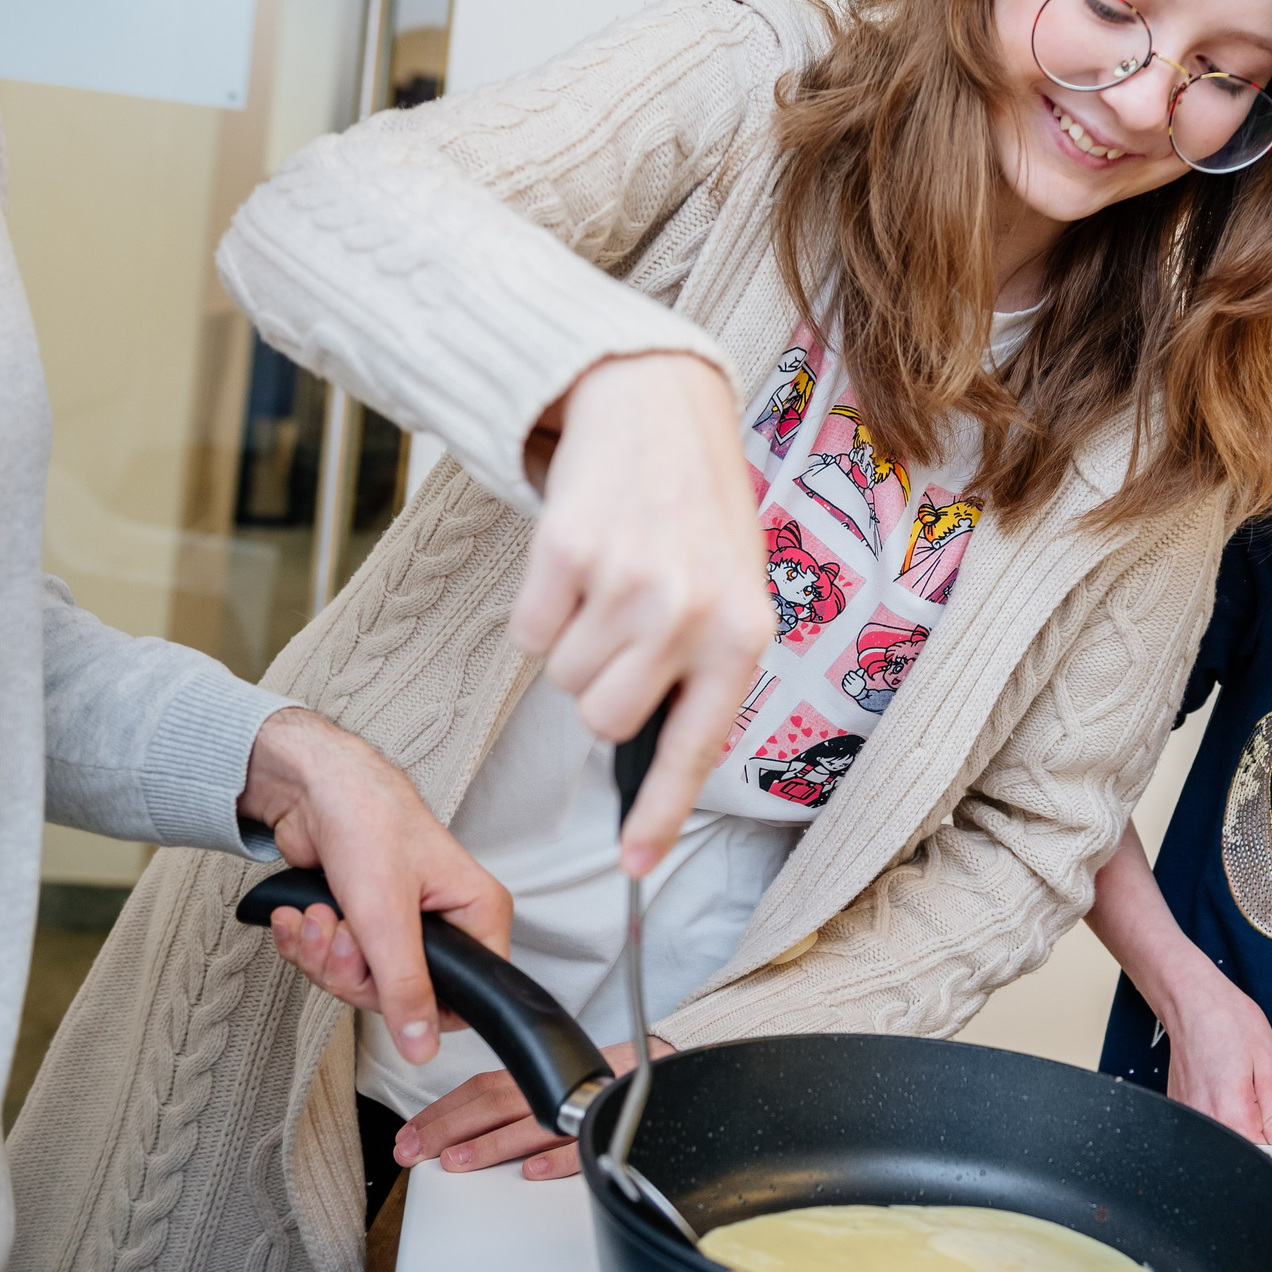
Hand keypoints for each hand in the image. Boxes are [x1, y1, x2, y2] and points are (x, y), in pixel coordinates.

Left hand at [241, 707, 513, 1062]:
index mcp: (475, 914)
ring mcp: (402, 923)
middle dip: (352, 971)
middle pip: (402, 995)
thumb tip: (422, 1045)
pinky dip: (308, 944)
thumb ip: (406, 985)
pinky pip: (334, 962)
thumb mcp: (386, 916)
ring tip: (316, 918)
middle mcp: (445, 921)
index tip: (379, 984)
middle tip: (342, 936)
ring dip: (323, 955)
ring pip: (361, 981)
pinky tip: (300, 917)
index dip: (416, 1005)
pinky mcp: (363, 920)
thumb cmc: (367, 821)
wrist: (313, 786)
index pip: (467, 997)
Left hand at [393, 1037, 677, 1179]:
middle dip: (448, 1128)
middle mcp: (552, 1088)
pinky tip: (532, 1172)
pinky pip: (581, 1143)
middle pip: (493, 1103)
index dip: (442, 1111)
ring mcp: (580, 1105)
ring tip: (456, 1162)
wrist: (664, 1068)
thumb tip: (460, 1125)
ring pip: (529, 1124)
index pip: (480, 1088)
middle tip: (413, 1151)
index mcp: (535, 1075)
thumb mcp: (551, 1078)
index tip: (409, 1134)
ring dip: (489, 1145)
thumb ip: (513, 1096)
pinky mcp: (609, 1121)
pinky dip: (556, 1158)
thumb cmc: (601, 1079)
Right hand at [512, 354, 773, 874]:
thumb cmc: (697, 508)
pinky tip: (579, 561)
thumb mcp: (736, 588)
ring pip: (564, 681)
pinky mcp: (568, 551)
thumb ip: (707, 666)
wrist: (657, 406)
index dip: (658, 813)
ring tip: (610, 581)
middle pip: (605, 721)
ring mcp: (629, 582)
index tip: (633, 865)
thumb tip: (659, 753)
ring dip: (574, 644)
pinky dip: (542, 608)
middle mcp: (690, 614)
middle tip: (624, 630)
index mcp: (741, 633)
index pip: (695, 747)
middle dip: (602, 689)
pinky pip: (530, 634)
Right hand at [1161, 963, 1271, 1153]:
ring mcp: (1194, 1118)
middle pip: (1254, 1150)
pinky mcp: (1186, 1108)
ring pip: (1237, 1139)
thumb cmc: (1229, 1022)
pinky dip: (1242, 1122)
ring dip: (1266, 1132)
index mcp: (1232, 1118)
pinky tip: (1258, 1107)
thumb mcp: (1268, 1066)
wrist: (1191, 999)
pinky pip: (1220, 1126)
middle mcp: (1209, 1125)